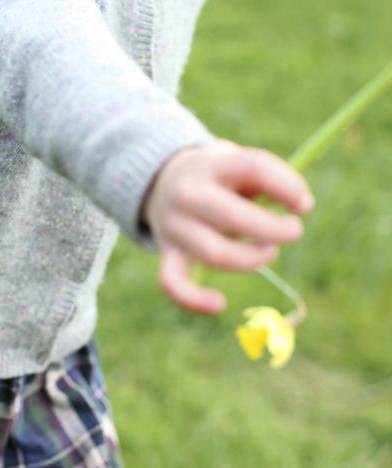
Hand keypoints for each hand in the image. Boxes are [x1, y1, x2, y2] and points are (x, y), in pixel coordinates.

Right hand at [140, 140, 314, 313]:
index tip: (305, 205)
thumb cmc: (218, 177)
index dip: (287, 186)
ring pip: (215, 254)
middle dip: (274, 230)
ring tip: (269, 252)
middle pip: (234, 216)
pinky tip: (219, 304)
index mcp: (212, 165)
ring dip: (252, 260)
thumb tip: (302, 205)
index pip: (253, 168)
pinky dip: (194, 299)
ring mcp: (175, 225)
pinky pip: (173, 282)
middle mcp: (189, 193)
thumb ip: (268, 179)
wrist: (162, 181)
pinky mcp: (168, 253)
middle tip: (294, 231)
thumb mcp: (238, 163)